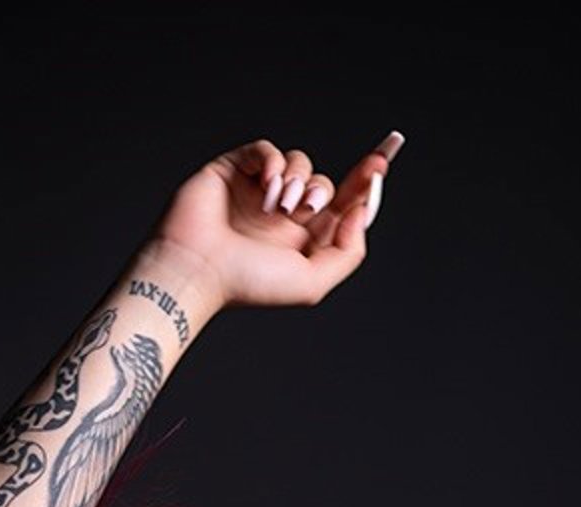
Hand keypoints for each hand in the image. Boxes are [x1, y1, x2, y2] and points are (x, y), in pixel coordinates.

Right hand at [149, 133, 404, 311]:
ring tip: (278, 208)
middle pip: (325, 181)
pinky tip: (265, 189)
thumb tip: (360, 212)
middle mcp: (285, 213)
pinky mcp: (236, 169)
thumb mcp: (311, 283)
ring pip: (299, 162)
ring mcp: (261, 190)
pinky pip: (267, 149)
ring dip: (296, 181)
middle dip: (325, 190)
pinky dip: (273, 164)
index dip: (365, 182)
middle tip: (308, 208)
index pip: (343, 204)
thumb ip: (347, 253)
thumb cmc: (247, 283)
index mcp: (304, 240)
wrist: (198, 270)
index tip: (382, 161)